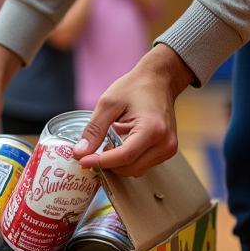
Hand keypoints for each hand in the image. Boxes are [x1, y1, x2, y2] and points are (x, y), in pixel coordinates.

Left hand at [72, 45, 194, 176]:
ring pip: (136, 170)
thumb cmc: (135, 87)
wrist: (159, 80)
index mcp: (152, 129)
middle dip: (108, 164)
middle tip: (90, 153)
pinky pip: (142, 165)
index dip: (101, 162)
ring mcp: (168, 148)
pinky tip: (119, 145)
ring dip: (117, 164)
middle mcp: (165, 143)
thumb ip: (94, 130)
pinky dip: (127, 161)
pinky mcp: (167, 151)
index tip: (82, 161)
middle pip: (130, 168)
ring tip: (107, 145)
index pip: (124, 156)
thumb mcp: (108, 104)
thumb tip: (80, 152)